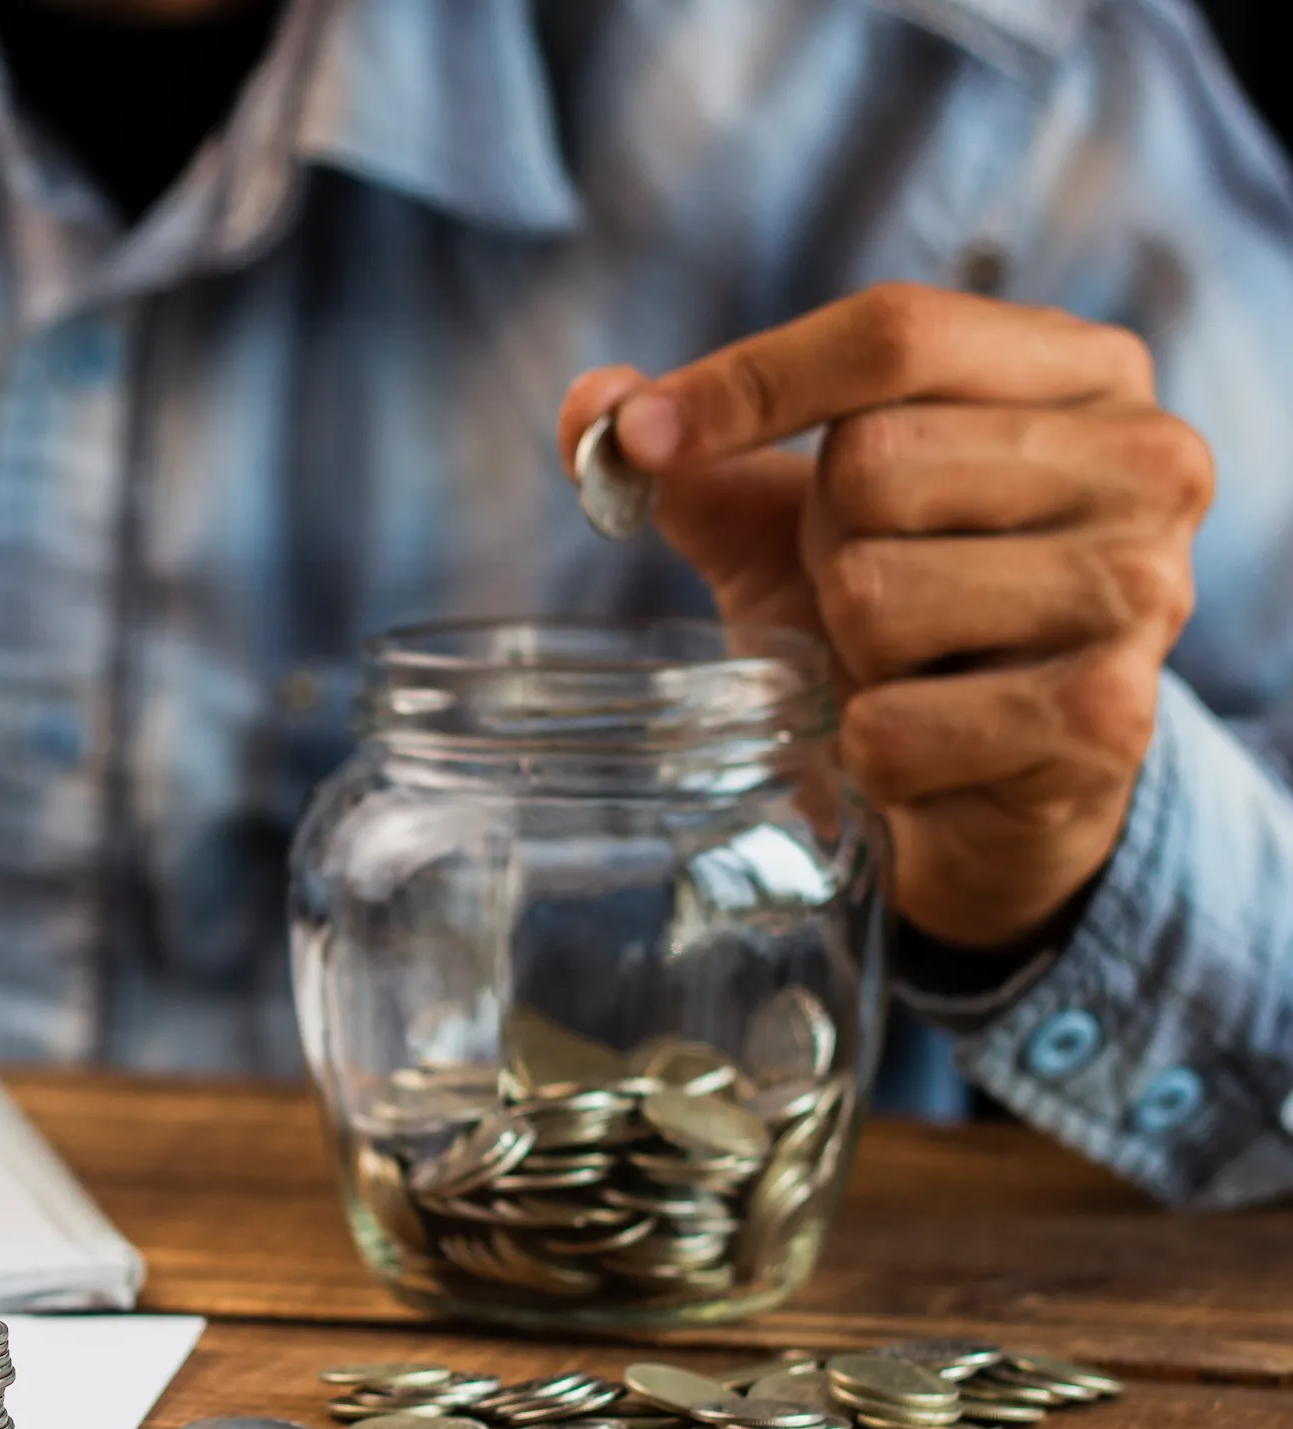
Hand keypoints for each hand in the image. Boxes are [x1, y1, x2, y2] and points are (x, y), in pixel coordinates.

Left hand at [559, 283, 1211, 951]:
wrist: (977, 793)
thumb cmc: (898, 623)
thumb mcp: (787, 521)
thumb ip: (692, 456)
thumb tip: (589, 406)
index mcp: (1079, 371)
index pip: (895, 331)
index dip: (750, 379)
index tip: (640, 437)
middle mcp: (1142, 460)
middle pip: (874, 461)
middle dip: (822, 546)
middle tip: (862, 597)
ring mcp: (1141, 590)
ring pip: (876, 593)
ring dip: (846, 655)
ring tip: (906, 669)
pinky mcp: (1106, 720)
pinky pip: (894, 721)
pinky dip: (871, 749)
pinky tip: (927, 748)